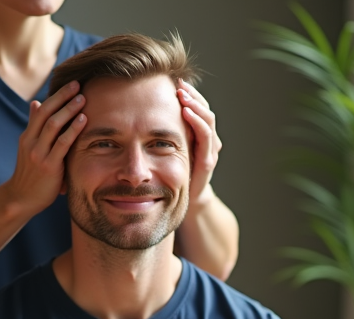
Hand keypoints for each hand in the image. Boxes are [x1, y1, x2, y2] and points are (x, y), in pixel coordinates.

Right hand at [5, 81, 87, 215]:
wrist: (21, 198)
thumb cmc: (30, 173)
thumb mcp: (29, 148)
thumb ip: (34, 127)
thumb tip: (36, 103)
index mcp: (27, 136)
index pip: (42, 110)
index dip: (56, 96)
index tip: (70, 84)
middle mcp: (31, 142)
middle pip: (47, 113)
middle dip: (62, 97)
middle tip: (78, 84)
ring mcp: (39, 154)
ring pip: (53, 125)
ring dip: (69, 110)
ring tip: (82, 98)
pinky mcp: (49, 166)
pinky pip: (62, 144)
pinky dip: (73, 130)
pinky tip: (83, 120)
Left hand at [176, 80, 221, 203]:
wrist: (186, 202)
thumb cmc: (175, 176)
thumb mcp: (170, 150)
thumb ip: (166, 132)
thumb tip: (144, 110)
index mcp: (199, 135)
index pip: (198, 107)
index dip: (189, 93)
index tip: (176, 80)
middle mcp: (208, 140)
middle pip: (205, 109)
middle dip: (192, 95)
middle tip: (179, 83)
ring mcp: (209, 150)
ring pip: (208, 119)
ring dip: (195, 104)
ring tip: (183, 94)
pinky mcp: (206, 161)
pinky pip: (205, 136)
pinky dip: (196, 121)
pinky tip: (186, 112)